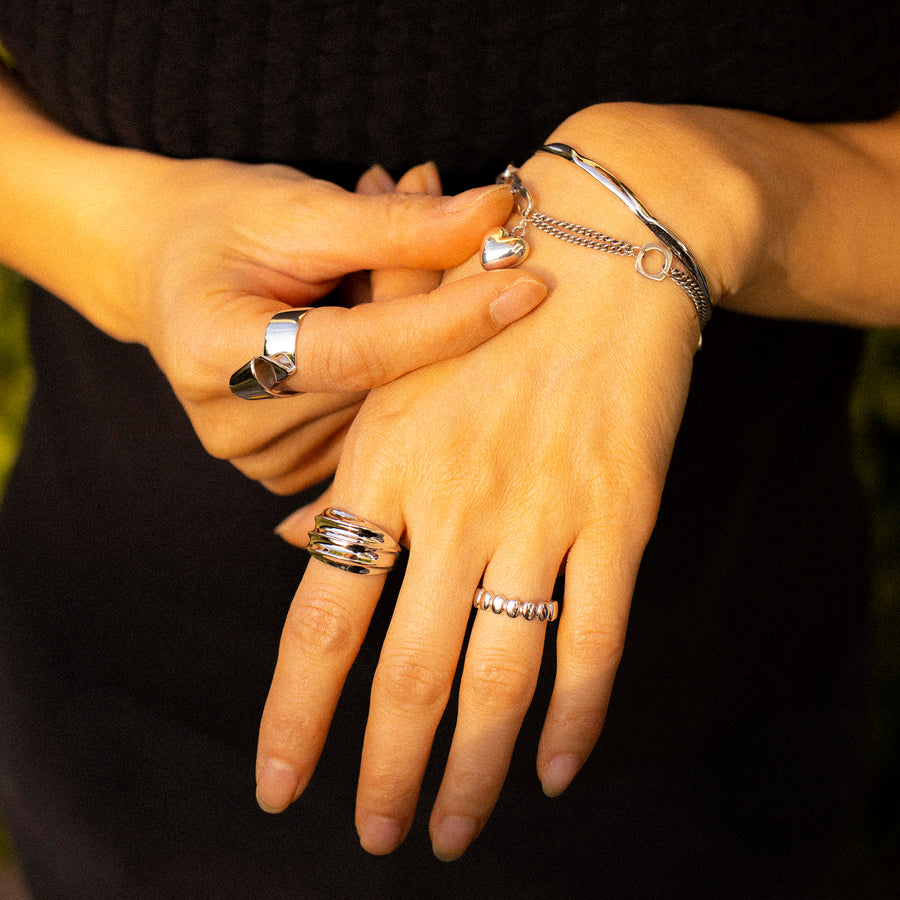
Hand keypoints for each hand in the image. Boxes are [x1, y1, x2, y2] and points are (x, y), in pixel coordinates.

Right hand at [115, 155, 544, 493]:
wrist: (165, 268)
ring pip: (388, 412)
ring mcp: (264, 458)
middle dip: (433, 312)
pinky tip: (368, 324)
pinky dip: (394, 378)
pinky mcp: (290, 471)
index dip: (447, 321)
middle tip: (444, 228)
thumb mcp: (297, 206)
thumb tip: (496, 218)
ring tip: (373, 273)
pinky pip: (374, 433)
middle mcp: (234, 424)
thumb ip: (394, 225)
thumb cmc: (222, 225)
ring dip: (414, 341)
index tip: (526, 287)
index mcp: (216, 351)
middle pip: (382, 385)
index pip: (359, 350)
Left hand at [258, 109, 714, 857]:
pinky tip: (555, 768)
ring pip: (500, 675)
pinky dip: (576, 718)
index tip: (281, 788)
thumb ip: (351, 470)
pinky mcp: (618, 514)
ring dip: (473, 770)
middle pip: (407, 672)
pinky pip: (597, 640)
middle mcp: (454, 501)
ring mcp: (540, 512)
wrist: (598, 246)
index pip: (320, 617)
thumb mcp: (395, 376)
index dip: (296, 714)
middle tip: (377, 837)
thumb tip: (301, 545)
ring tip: (455, 831)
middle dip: (387, 771)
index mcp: (384, 465)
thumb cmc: (484, 308)